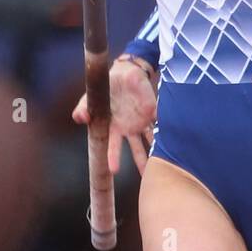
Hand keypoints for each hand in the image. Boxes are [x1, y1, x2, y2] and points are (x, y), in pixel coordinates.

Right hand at [71, 58, 156, 175]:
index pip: (113, 146)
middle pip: (137, 149)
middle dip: (141, 163)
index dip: (113, 157)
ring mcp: (143, 120)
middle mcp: (130, 128)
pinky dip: (166, 130)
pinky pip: (160, 122)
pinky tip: (173, 142)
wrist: (124, 71)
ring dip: (158, 151)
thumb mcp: (92, 98)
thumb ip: (83, 108)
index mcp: (115, 128)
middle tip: (146, 178)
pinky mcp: (152, 110)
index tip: (113, 171)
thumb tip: (78, 117)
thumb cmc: (107, 87)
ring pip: (152, 139)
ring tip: (166, 166)